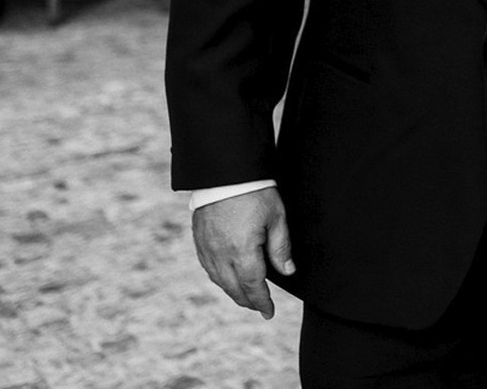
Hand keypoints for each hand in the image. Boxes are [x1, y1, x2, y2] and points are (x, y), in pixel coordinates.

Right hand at [192, 188, 293, 318]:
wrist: (224, 173)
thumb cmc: (255, 192)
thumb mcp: (276, 217)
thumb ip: (281, 247)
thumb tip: (287, 272)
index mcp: (242, 251)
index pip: (254, 286)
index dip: (262, 301)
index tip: (269, 312)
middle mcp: (221, 254)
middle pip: (234, 288)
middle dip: (248, 300)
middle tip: (260, 307)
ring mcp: (207, 248)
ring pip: (219, 280)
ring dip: (233, 291)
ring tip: (246, 296)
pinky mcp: (199, 240)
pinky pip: (208, 267)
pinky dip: (219, 278)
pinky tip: (227, 277)